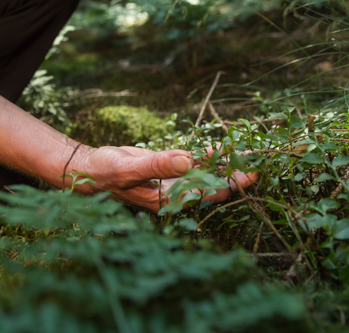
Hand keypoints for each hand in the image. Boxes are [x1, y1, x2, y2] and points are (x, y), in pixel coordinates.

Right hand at [69, 146, 257, 212]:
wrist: (90, 169)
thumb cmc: (105, 172)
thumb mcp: (128, 168)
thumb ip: (157, 165)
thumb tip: (188, 160)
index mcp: (168, 199)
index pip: (208, 195)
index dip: (232, 184)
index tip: (251, 171)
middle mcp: (175, 194)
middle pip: (214, 188)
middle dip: (236, 176)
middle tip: (259, 162)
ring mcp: (173, 182)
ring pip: (207, 176)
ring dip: (225, 166)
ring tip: (248, 154)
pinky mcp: (169, 171)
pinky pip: (195, 165)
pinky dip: (209, 157)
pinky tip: (223, 149)